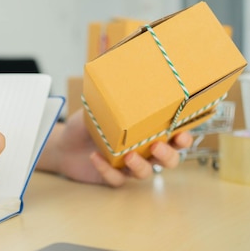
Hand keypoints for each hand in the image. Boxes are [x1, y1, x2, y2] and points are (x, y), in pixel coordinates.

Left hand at [37, 109, 192, 187]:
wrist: (65, 144)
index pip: (175, 138)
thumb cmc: (89, 124)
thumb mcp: (99, 107)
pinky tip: (96, 158)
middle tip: (157, 145)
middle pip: (169, 160)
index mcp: (149, 132)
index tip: (182, 134)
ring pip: (146, 173)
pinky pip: (117, 179)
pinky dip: (107, 171)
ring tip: (129, 155)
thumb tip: (115, 71)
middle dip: (168, 155)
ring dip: (141, 166)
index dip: (184, 139)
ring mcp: (129, 166)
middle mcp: (144, 151)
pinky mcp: (113, 178)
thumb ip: (112, 97)